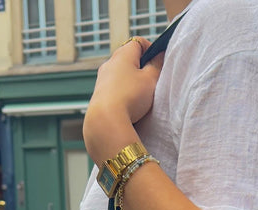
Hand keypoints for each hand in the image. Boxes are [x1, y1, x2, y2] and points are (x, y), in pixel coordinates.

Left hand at [83, 38, 163, 163]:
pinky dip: (123, 93)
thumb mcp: (150, 79)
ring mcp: (102, 79)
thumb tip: (159, 55)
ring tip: (141, 96)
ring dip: (132, 82)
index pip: (138, 42)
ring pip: (121, 74)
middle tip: (152, 81)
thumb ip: (156, 65)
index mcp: (123, 54)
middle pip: (128, 58)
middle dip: (141, 67)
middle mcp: (109, 63)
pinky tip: (129, 105)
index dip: (151, 49)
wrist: (106, 120)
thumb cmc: (130, 97)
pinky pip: (114, 89)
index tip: (159, 62)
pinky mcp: (99, 95)